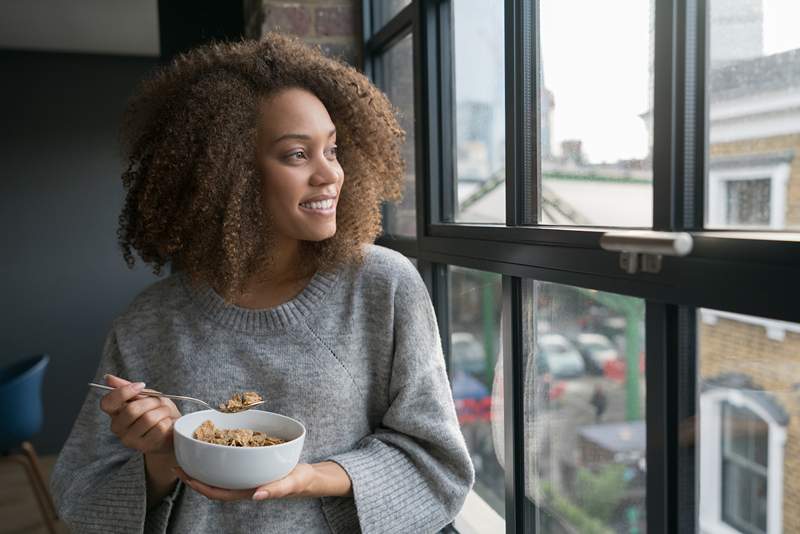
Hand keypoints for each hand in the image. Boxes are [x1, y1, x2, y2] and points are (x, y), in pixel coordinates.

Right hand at [99, 373, 181, 455]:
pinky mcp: (145, 446)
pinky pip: (159, 428)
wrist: (171, 431)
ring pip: (148, 418)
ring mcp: (130, 439)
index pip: (107, 402)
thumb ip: (127, 387)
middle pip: (132, 409)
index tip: (141, 386)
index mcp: (115, 412)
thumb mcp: (144, 395)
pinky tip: (167, 423)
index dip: (123, 392)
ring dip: (162, 411)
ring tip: (164, 413)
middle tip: (159, 402)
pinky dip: (168, 422)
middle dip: (152, 401)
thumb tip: (108, 378)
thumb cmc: (157, 412)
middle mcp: (118, 427)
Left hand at [172, 463, 317, 501]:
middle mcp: (241, 484)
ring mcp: (244, 475)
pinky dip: (218, 454)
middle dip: (194, 475)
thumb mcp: (290, 484)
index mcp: (246, 491)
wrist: (307, 476)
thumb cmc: (298, 481)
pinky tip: (214, 443)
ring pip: (218, 472)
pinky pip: (230, 462)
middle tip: (177, 462)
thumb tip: (256, 496)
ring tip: (189, 452)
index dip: (199, 486)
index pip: (217, 492)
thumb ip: (275, 490)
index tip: (185, 477)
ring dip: (203, 464)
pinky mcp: (250, 465)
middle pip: (212, 482)